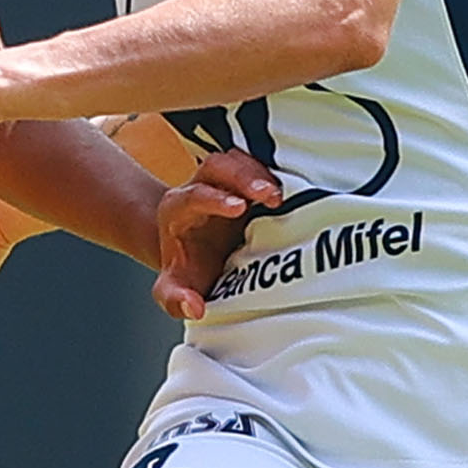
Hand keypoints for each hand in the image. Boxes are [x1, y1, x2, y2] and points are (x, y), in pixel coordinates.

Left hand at [153, 148, 285, 321]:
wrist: (190, 251)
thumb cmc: (185, 268)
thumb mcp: (173, 288)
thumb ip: (175, 298)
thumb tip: (194, 307)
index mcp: (178, 209)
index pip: (193, 196)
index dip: (215, 199)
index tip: (238, 208)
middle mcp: (199, 186)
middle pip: (217, 166)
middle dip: (243, 177)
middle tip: (271, 194)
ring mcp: (223, 180)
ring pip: (239, 161)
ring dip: (261, 173)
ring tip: (283, 194)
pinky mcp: (244, 179)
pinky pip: (258, 164)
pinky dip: (274, 173)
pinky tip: (293, 188)